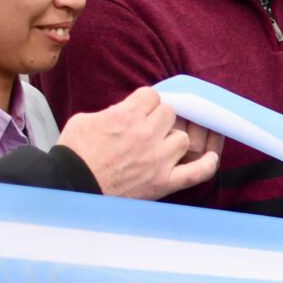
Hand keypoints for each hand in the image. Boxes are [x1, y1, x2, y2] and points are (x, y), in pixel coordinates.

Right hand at [56, 88, 221, 199]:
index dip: (146, 101)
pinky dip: (207, 165)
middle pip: (170, 113)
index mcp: (127, 116)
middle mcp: (147, 135)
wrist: (71, 186)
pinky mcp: (163, 182)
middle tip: (148, 127)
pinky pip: (197, 172)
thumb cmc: (73, 154)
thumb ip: (111, 112)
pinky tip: (211, 157)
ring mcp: (158, 160)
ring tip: (160, 146)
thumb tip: (126, 111)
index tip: (141, 108)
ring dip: (173, 140)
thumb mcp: (84, 120)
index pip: (153, 96)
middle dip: (159, 117)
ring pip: (183, 139)